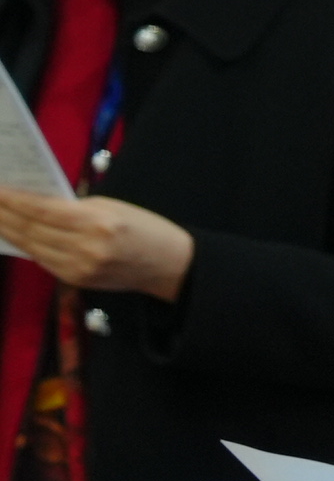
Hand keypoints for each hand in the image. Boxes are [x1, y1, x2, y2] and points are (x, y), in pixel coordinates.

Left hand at [0, 190, 191, 298]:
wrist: (170, 265)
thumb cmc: (145, 228)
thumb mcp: (112, 207)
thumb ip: (73, 207)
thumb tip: (35, 203)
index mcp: (97, 222)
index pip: (41, 209)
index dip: (13, 199)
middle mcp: (85, 248)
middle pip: (30, 229)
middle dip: (3, 214)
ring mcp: (79, 268)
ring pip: (31, 246)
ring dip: (8, 229)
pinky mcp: (77, 280)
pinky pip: (42, 259)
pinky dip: (25, 245)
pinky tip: (14, 233)